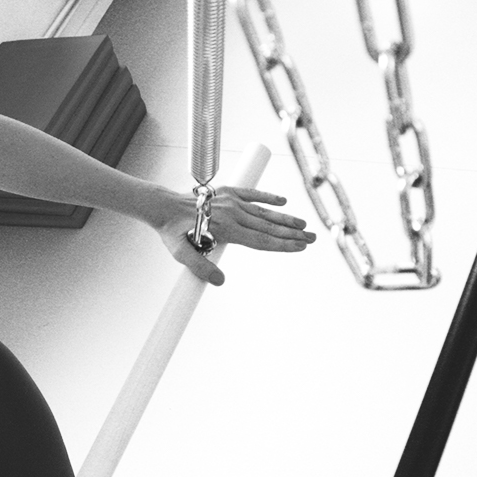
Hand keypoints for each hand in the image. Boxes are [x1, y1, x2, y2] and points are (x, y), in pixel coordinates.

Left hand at [154, 186, 315, 285]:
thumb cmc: (173, 232)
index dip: (282, 245)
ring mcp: (231, 202)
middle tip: (312, 239)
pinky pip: (252, 195)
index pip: (261, 241)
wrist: (163, 207)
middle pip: (268, 227)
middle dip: (292, 234)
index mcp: (226, 230)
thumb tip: (220, 282)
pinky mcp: (228, 193)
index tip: (300, 247)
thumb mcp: (182, 255)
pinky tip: (282, 202)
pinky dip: (268, 198)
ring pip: (264, 212)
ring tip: (304, 225)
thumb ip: (201, 268)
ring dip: (285, 219)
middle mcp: (233, 214)